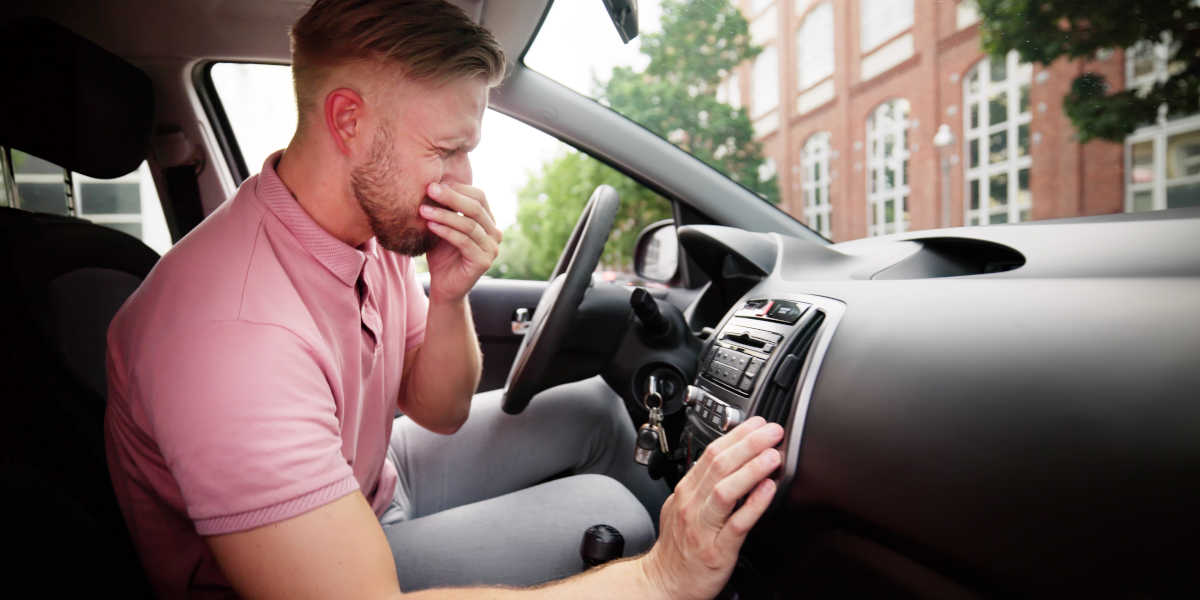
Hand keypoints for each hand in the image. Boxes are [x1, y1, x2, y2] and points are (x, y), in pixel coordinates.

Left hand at [420, 181, 501, 303]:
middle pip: (475, 208)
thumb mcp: (443, 226)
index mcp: (488, 221)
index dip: (458, 188)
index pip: (479, 196)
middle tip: (429, 189)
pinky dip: (446, 232)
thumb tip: (434, 181)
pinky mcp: (483, 262)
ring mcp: (492, 248)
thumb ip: (445, 209)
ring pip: (469, 224)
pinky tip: (430, 226)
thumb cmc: (442, 254)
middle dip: (451, 197)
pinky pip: (464, 242)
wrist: (444, 286)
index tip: (434, 183)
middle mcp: (495, 233)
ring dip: (444, 215)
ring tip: (423, 209)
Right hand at [642, 417, 783, 599]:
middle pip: (719, 465)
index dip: (737, 435)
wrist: (664, 583)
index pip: (711, 453)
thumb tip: (732, 464)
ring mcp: (703, 527)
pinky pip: (736, 524)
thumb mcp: (684, 507)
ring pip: (725, 490)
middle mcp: (692, 504)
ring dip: (751, 469)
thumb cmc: (678, 548)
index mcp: (686, 491)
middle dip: (748, 443)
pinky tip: (768, 490)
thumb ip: (705, 486)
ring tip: (772, 455)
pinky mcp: (716, 550)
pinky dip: (753, 504)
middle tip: (772, 431)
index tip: (757, 424)